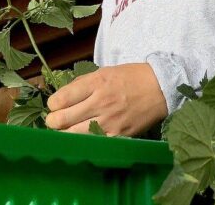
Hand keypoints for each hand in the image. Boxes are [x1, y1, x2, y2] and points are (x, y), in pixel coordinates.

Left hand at [45, 63, 167, 135]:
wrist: (162, 88)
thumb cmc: (133, 77)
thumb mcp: (106, 72)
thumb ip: (83, 83)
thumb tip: (62, 97)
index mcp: (96, 83)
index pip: (59, 99)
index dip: (52, 104)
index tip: (56, 106)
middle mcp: (100, 102)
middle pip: (60, 120)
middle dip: (53, 121)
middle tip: (56, 120)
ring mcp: (109, 121)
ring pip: (72, 135)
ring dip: (65, 133)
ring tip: (69, 130)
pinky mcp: (118, 135)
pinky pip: (92, 143)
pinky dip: (85, 141)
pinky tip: (86, 136)